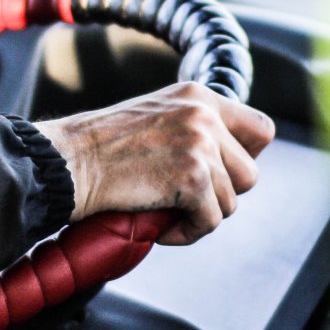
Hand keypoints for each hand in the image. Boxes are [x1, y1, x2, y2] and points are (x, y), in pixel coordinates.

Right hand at [35, 83, 274, 245]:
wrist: (68, 161)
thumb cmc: (100, 148)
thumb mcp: (155, 116)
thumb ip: (193, 128)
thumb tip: (228, 164)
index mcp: (198, 96)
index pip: (260, 129)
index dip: (249, 158)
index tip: (223, 174)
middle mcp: (204, 115)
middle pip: (249, 174)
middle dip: (220, 195)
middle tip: (183, 200)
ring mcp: (201, 144)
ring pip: (230, 203)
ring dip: (198, 216)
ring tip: (163, 212)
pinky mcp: (193, 177)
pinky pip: (209, 221)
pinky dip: (186, 233)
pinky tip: (159, 226)